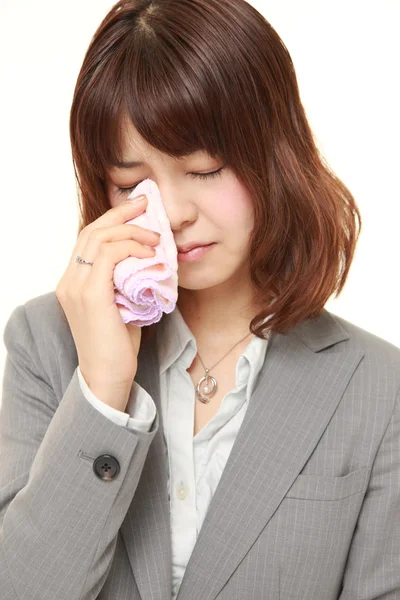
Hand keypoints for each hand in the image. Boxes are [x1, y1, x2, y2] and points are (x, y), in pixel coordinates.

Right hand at [56, 196, 160, 411]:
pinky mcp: (90, 295)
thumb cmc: (117, 345)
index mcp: (73, 282)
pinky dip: (130, 248)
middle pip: (92, 232)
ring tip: (155, 238)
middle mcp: (69, 281)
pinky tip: (149, 254)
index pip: (89, 239)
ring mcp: (76, 287)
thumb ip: (124, 280)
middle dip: (121, 214)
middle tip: (147, 205)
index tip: (138, 208)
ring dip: (131, 232)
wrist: (107, 376)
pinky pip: (108, 256)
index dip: (113, 219)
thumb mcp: (120, 303)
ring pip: (100, 239)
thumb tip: (148, 257)